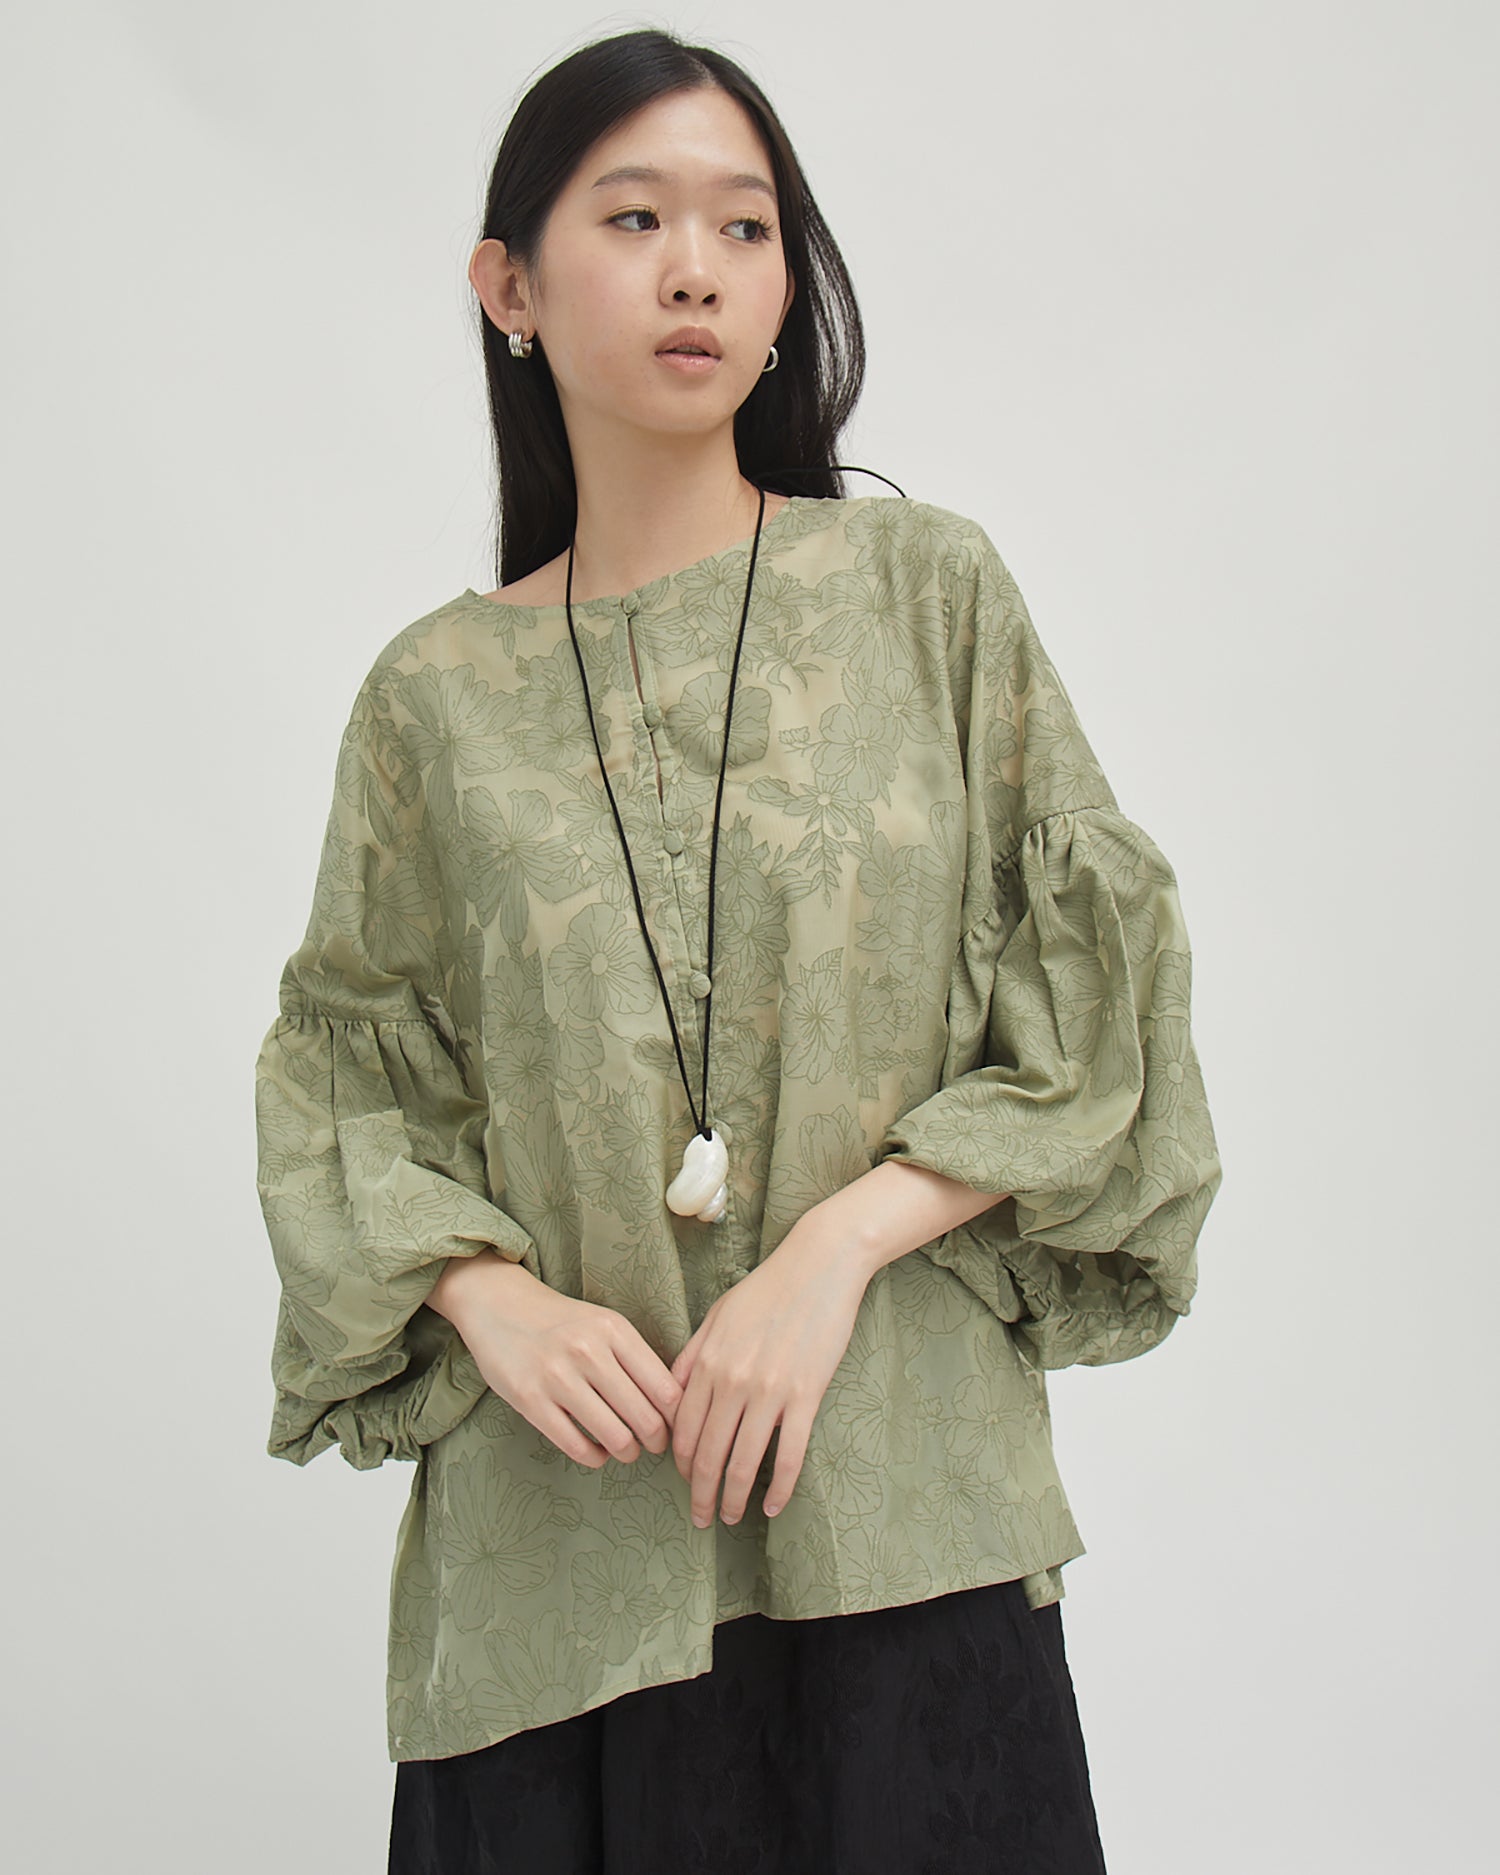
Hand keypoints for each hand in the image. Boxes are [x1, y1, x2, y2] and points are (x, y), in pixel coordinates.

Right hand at [431, 1252, 683, 1467]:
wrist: (500, 1305)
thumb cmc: (562, 1322)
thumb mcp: (605, 1325)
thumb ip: (636, 1358)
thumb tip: (673, 1405)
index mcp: (615, 1330)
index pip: (665, 1389)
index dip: (677, 1418)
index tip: (674, 1427)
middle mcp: (589, 1351)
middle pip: (645, 1418)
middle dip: (656, 1441)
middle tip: (654, 1445)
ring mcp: (557, 1377)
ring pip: (615, 1437)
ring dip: (627, 1452)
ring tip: (626, 1449)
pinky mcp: (529, 1400)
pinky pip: (576, 1446)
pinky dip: (595, 1457)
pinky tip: (597, 1452)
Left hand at [669, 1231, 871, 1526]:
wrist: (818, 1265)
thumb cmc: (766, 1288)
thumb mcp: (715, 1316)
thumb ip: (691, 1358)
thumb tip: (669, 1396)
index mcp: (707, 1362)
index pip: (682, 1430)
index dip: (680, 1465)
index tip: (685, 1482)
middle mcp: (732, 1381)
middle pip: (707, 1455)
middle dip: (700, 1494)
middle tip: (701, 1518)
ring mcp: (769, 1391)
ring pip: (742, 1462)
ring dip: (732, 1498)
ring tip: (730, 1517)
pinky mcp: (806, 1395)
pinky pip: (789, 1455)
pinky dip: (779, 1488)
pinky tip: (773, 1506)